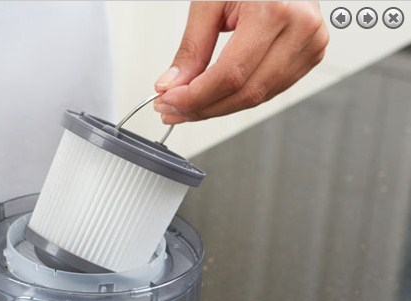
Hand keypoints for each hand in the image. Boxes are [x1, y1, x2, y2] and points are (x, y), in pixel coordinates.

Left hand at [154, 1, 328, 122]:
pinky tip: (215, 97)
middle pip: (245, 92)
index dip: (196, 97)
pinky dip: (238, 99)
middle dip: (203, 108)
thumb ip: (192, 47)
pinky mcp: (310, 54)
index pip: (230, 74)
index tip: (169, 102)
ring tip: (188, 106)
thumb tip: (171, 86)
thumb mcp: (210, 2)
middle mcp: (299, 29)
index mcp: (274, 10)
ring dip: (218, 108)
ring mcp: (310, 44)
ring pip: (258, 98)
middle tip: (173, 110)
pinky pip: (269, 91)